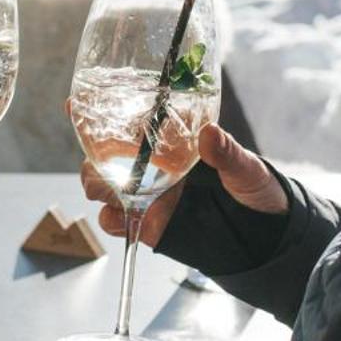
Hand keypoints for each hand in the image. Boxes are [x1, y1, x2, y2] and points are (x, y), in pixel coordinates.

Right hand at [81, 123, 287, 249]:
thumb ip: (228, 154)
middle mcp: (153, 163)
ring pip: (101, 183)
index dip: (97, 111)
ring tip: (108, 187)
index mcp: (172, 141)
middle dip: (92, 152)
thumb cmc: (258, 191)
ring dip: (96, 183)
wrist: (265, 237)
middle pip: (104, 152)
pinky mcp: (149, 224)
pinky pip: (117, 220)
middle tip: (100, 155)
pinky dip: (111, 219)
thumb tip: (210, 134)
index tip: (75, 104)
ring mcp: (147, 193)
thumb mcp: (247, 169)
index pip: (130, 120)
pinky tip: (117, 216)